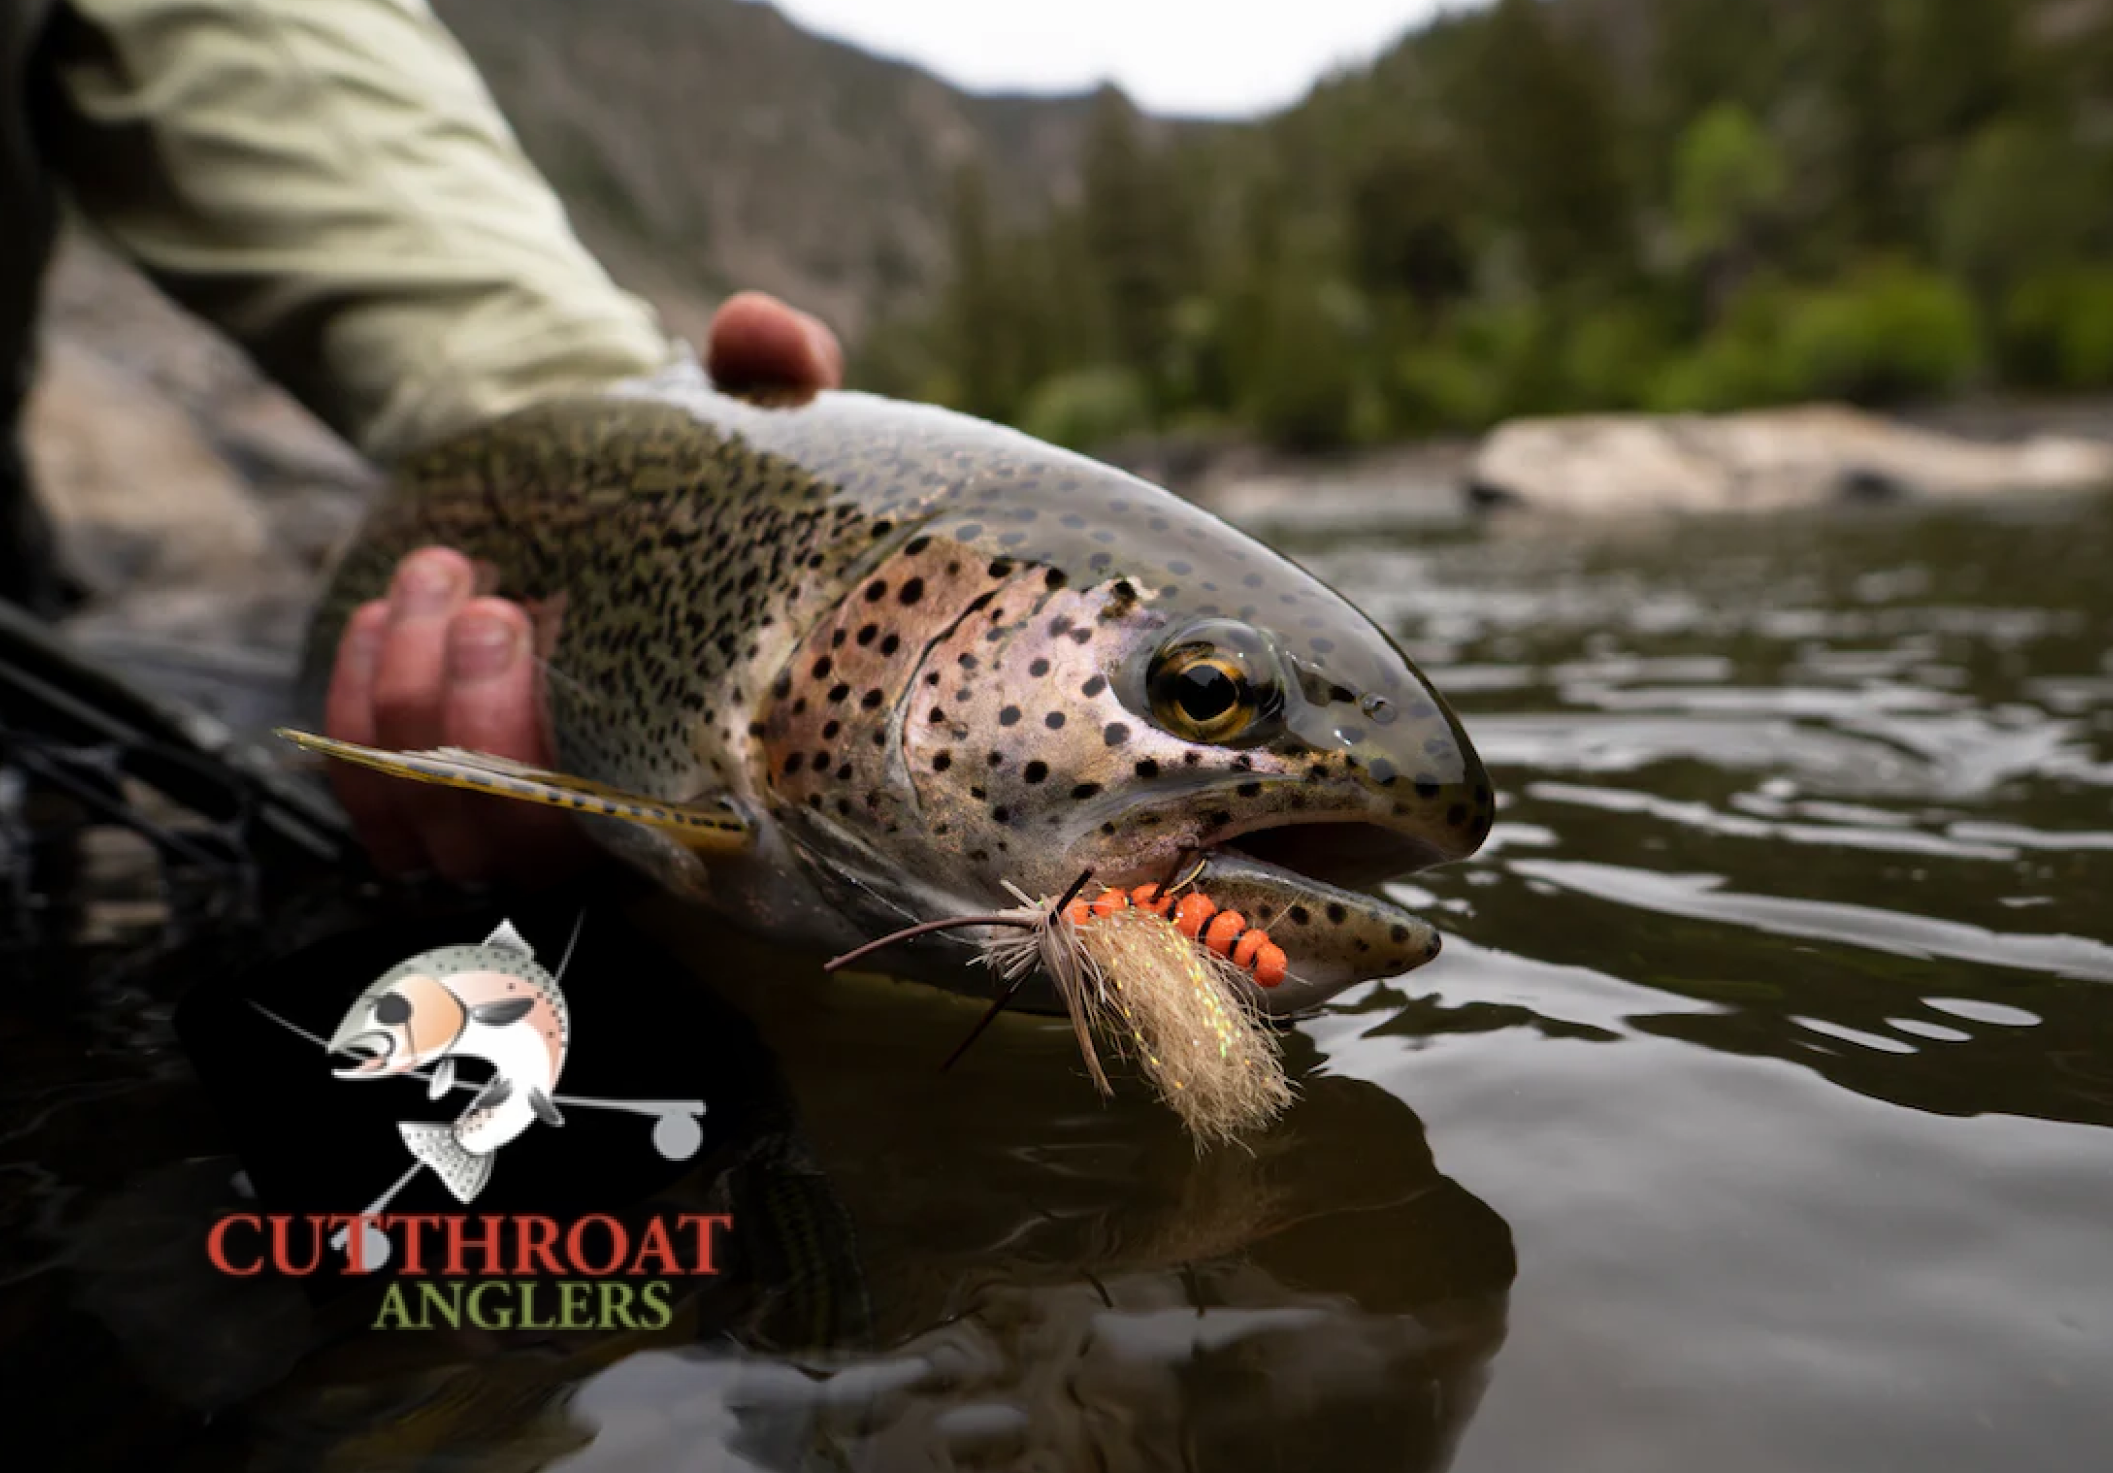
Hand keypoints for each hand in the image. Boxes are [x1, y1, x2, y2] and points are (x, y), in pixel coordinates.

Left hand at [323, 291, 842, 884]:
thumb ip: (775, 364)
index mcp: (702, 765)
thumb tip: (765, 329)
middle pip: (512, 842)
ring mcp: (512, 821)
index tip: (543, 625)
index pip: (632, 838)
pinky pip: (372, 801)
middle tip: (488, 594)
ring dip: (409, 694)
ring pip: (432, 821)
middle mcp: (607, 820)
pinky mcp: (433, 802)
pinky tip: (385, 617)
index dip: (568, 769)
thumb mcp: (743, 409)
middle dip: (477, 713)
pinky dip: (358, 709)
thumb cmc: (687, 473)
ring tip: (434, 576)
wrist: (607, 497)